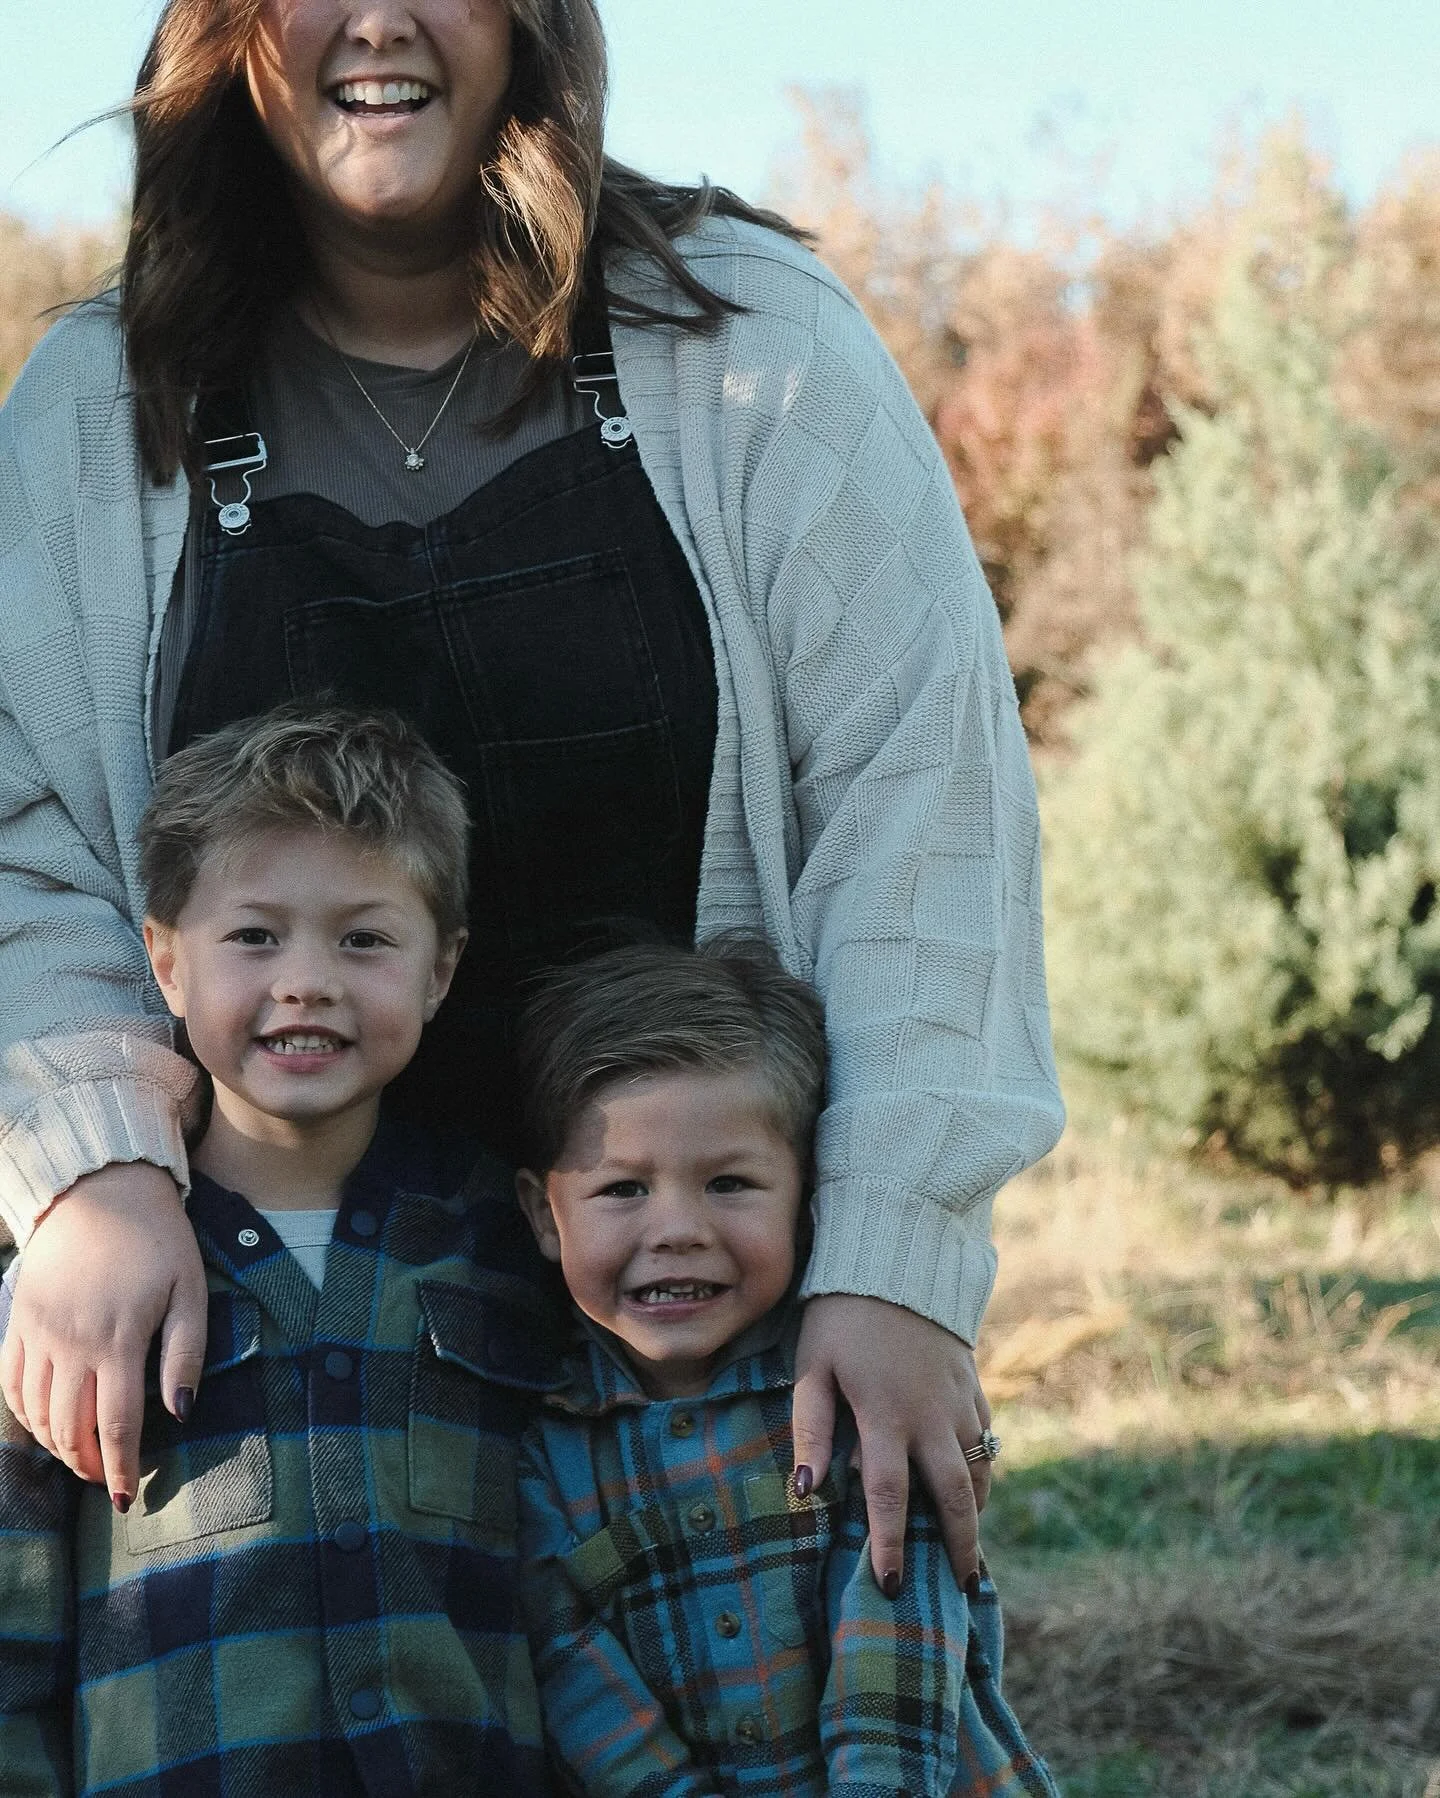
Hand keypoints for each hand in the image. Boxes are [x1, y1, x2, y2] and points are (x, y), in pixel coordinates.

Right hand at [0, 1163, 206, 1505]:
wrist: (101, 1190)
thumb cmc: (158, 1240)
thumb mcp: (191, 1290)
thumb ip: (185, 1354)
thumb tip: (180, 1413)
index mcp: (118, 1339)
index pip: (116, 1424)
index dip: (118, 1468)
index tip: (123, 1500)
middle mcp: (71, 1343)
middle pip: (70, 1427)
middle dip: (86, 1464)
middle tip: (103, 1480)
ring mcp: (39, 1333)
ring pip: (36, 1413)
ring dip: (56, 1445)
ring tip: (79, 1457)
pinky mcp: (19, 1321)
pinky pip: (11, 1384)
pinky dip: (24, 1415)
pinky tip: (44, 1425)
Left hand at [792, 1293, 992, 1595]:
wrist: (895, 1259)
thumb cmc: (840, 1316)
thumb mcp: (812, 1368)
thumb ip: (811, 1430)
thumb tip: (806, 1491)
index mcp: (886, 1415)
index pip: (889, 1495)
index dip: (890, 1544)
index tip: (892, 1586)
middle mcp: (930, 1416)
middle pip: (954, 1496)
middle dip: (959, 1547)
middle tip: (963, 1590)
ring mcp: (958, 1400)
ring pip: (979, 1469)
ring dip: (976, 1513)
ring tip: (969, 1551)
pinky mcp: (973, 1384)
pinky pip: (986, 1437)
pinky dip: (984, 1469)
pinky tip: (974, 1489)